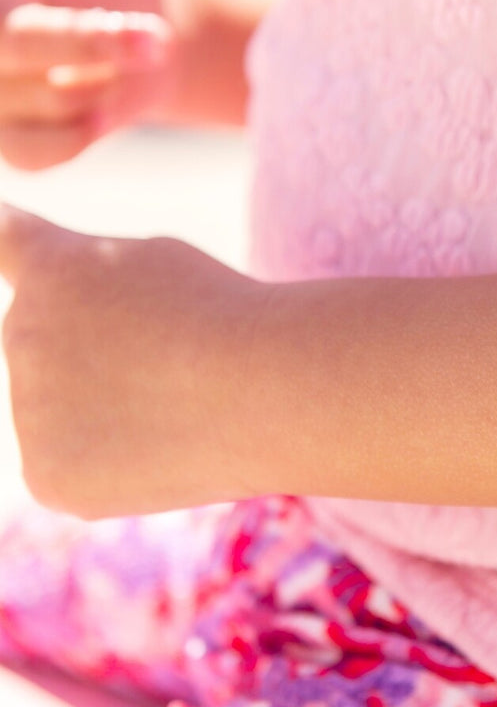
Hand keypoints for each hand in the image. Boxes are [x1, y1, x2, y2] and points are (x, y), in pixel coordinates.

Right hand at [0, 0, 174, 168]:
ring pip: (33, 107)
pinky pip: (38, 155)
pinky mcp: (10, 145)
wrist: (153, 29)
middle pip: (12, 54)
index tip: (138, 31)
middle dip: (90, 45)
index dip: (75, 33)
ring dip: (98, 85)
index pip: (2, 25)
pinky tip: (107, 105)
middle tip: (154, 36)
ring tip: (129, 49)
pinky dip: (82, 134)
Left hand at [0, 204, 270, 517]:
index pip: (3, 246)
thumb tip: (35, 280)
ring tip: (170, 400)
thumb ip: (84, 267)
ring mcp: (26, 409)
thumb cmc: (222, 313)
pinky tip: (157, 443)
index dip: (3, 238)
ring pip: (55, 408)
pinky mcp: (43, 475)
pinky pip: (65, 464)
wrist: (260, 388)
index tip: (1, 232)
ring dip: (98, 405)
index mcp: (51, 268)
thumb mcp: (154, 258)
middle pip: (41, 343)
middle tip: (160, 357)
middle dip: (84, 348)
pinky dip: (105, 462)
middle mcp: (20, 331)